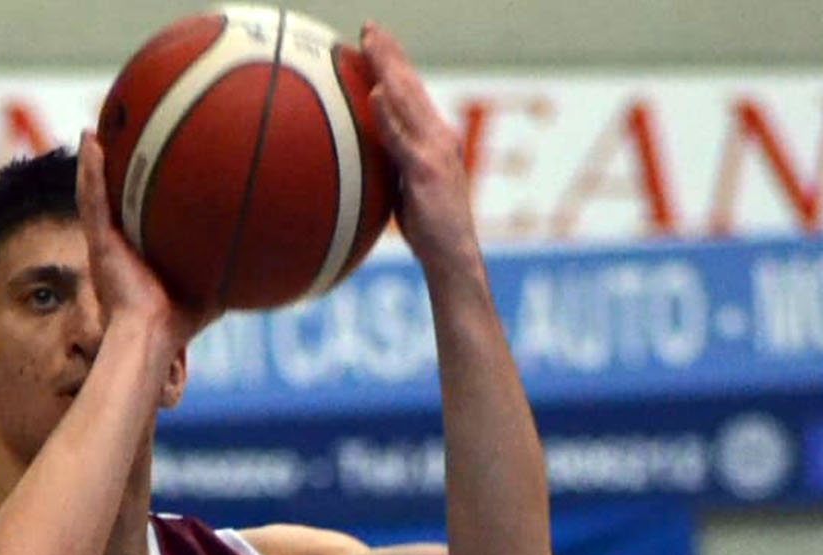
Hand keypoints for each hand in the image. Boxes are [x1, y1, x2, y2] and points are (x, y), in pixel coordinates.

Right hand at [75, 131, 218, 347]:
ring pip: (94, 195)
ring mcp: (105, 243)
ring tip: (93, 131)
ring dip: (92, 163)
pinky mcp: (98, 243)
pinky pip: (91, 199)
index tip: (143, 165)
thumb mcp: (211, 291)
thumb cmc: (179, 322)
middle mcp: (117, 246)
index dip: (136, 194)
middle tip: (114, 138)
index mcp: (137, 256)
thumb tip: (264, 262)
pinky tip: (89, 139)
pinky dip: (89, 169)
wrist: (152, 335)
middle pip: (111, 202)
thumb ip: (228, 273)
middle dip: (111, 172)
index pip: (135, 217)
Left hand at [360, 22, 478, 269]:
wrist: (453, 258)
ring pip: (408, 102)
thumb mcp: (409, 188)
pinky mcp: (426, 172)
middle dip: (389, 53)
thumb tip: (368, 153)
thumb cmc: (430, 230)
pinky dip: (389, 114)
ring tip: (369, 44)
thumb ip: (395, 163)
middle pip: (411, 86)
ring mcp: (435, 152)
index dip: (395, 64)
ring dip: (388, 69)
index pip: (413, 93)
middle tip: (369, 27)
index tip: (375, 40)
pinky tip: (376, 92)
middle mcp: (439, 137)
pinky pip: (402, 139)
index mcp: (436, 139)